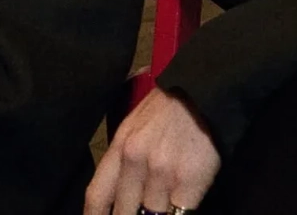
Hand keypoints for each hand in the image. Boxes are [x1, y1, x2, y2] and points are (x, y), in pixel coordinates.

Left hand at [85, 87, 220, 214]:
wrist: (200, 92)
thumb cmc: (164, 111)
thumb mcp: (132, 128)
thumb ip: (121, 162)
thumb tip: (116, 200)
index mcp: (119, 148)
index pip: (97, 196)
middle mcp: (136, 161)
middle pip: (123, 213)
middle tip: (135, 214)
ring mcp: (162, 173)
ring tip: (156, 212)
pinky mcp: (189, 181)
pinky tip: (174, 212)